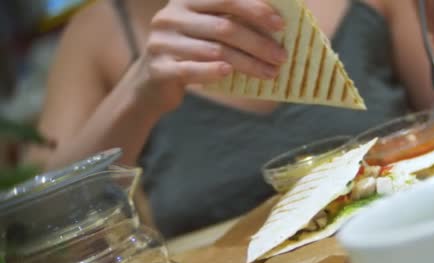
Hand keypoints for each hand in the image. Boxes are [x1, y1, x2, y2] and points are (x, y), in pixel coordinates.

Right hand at [133, 0, 287, 111]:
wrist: (152, 84)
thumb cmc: (190, 53)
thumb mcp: (206, 31)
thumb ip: (231, 22)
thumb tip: (276, 24)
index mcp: (186, 0)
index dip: (255, 9)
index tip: (280, 25)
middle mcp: (171, 16)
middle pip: (224, 27)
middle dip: (258, 43)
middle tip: (281, 56)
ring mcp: (162, 41)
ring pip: (215, 51)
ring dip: (248, 63)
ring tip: (270, 72)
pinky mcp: (159, 68)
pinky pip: (191, 69)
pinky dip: (213, 71)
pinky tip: (231, 73)